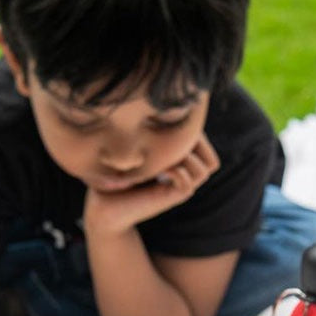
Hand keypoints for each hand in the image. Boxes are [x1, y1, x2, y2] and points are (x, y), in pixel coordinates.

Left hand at [83, 135, 219, 235]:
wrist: (103, 204)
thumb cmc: (113, 172)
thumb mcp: (136, 146)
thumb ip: (155, 133)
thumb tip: (168, 111)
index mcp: (179, 162)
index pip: (204, 145)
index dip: (195, 133)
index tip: (172, 124)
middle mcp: (183, 175)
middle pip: (212, 160)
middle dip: (197, 144)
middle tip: (172, 138)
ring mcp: (178, 188)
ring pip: (205, 170)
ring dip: (188, 157)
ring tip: (166, 155)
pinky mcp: (170, 199)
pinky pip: (188, 184)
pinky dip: (177, 172)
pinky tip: (160, 168)